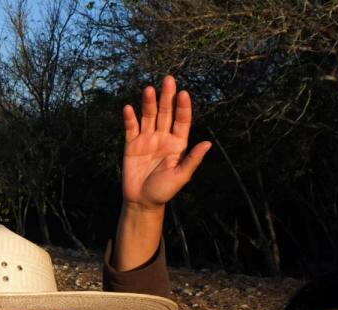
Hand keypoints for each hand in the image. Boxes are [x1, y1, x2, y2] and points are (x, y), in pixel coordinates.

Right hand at [122, 76, 210, 209]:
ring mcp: (147, 140)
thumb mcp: (181, 176)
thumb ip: (192, 159)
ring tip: (149, 89)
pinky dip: (129, 118)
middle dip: (167, 97)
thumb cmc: (164, 191)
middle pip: (165, 113)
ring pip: (148, 117)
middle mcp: (163, 138)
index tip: (183, 94)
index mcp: (178, 144)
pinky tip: (128, 107)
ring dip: (148, 103)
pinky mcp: (132, 145)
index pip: (182, 121)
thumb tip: (208, 143)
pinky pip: (131, 128)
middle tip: (168, 80)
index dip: (183, 107)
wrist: (142, 202)